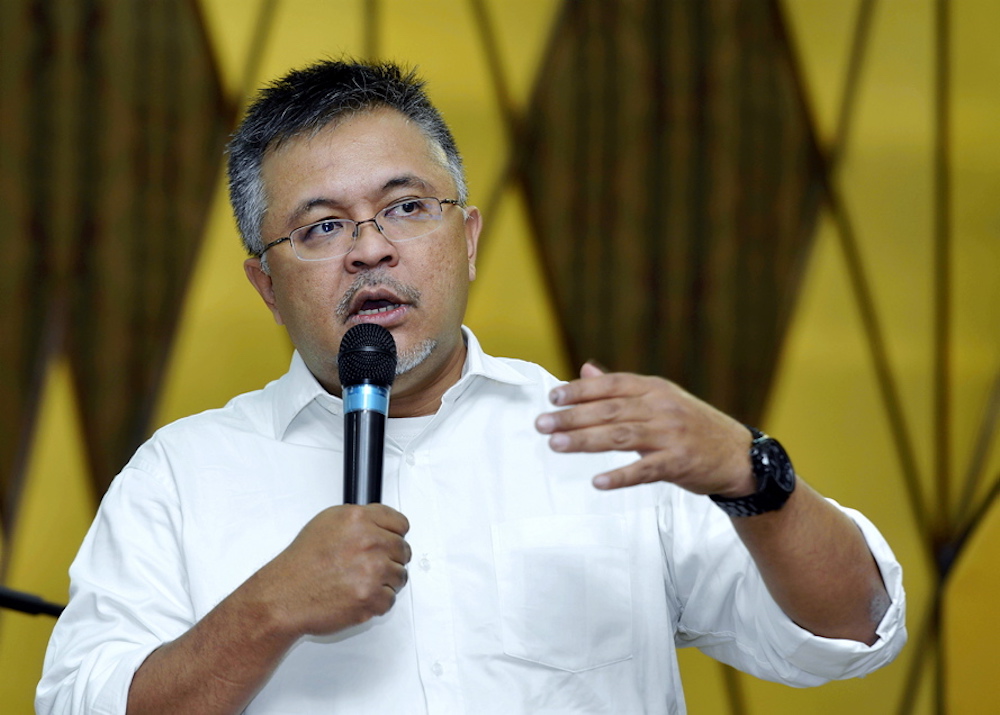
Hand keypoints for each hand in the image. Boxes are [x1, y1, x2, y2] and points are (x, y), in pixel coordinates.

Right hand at [253, 504, 410, 637]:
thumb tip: (381, 523)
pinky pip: (390, 600)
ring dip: (385, 581)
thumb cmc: (302, 563)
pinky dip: (376, 602)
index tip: (389, 540)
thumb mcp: (327, 522)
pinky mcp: (371, 598)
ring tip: (360, 581)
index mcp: (359, 520)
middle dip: (390, 558)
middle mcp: (369, 543)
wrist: (284, 596)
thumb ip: (360, 519)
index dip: (394, 534)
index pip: (400, 523)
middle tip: (370, 565)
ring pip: (400, 576)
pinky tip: (357, 595)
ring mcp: (373, 571)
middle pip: (403, 550)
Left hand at [535, 363, 755, 495]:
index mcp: (654, 389)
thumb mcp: (660, 399)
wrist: (738, 455)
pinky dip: (620, 475)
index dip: (580, 390)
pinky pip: (645, 470)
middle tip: (542, 424)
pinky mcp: (679, 463)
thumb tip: (585, 371)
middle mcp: (662, 407)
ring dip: (585, 441)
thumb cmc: (692, 426)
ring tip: (556, 445)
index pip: (611, 385)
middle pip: (609, 410)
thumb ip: (620, 389)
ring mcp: (671, 435)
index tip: (552, 396)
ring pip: (620, 436)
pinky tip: (598, 482)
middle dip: (572, 417)